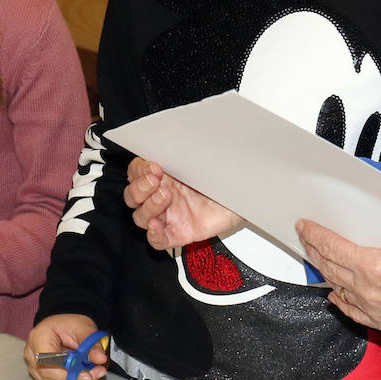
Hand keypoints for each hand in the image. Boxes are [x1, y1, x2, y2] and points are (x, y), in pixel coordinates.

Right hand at [25, 314, 107, 379]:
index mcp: (39, 337)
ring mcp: (34, 367)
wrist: (65, 327)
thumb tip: (99, 358)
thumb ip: (92, 344)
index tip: (86, 375)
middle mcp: (33, 354)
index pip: (47, 361)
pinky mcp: (41, 377)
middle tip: (94, 374)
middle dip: (75, 379)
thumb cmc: (70, 325)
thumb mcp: (85, 329)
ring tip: (91, 374)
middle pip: (49, 376)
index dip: (66, 372)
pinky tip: (79, 378)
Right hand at [124, 158, 239, 249]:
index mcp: (165, 175)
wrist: (247, 194)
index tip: (153, 166)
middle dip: (139, 188)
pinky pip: (157, 240)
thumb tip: (168, 139)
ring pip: (141, 217)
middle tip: (155, 180)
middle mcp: (163, 195)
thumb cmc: (225, 176)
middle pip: (133, 196)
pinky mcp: (179, 233)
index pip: (136, 173)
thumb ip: (182, 152)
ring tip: (166, 196)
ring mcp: (170, 215)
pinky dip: (154, 234)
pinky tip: (157, 225)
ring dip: (149, 207)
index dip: (139, 170)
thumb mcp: (202, 158)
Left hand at [296, 220, 380, 347]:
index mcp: (374, 265)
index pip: (331, 246)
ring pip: (337, 287)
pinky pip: (350, 310)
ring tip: (317, 258)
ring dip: (324, 271)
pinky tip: (334, 292)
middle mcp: (367, 289)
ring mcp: (372, 308)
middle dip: (313, 249)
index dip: (314, 234)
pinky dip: (340, 298)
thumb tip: (374, 228)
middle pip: (328, 266)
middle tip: (305, 237)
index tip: (305, 225)